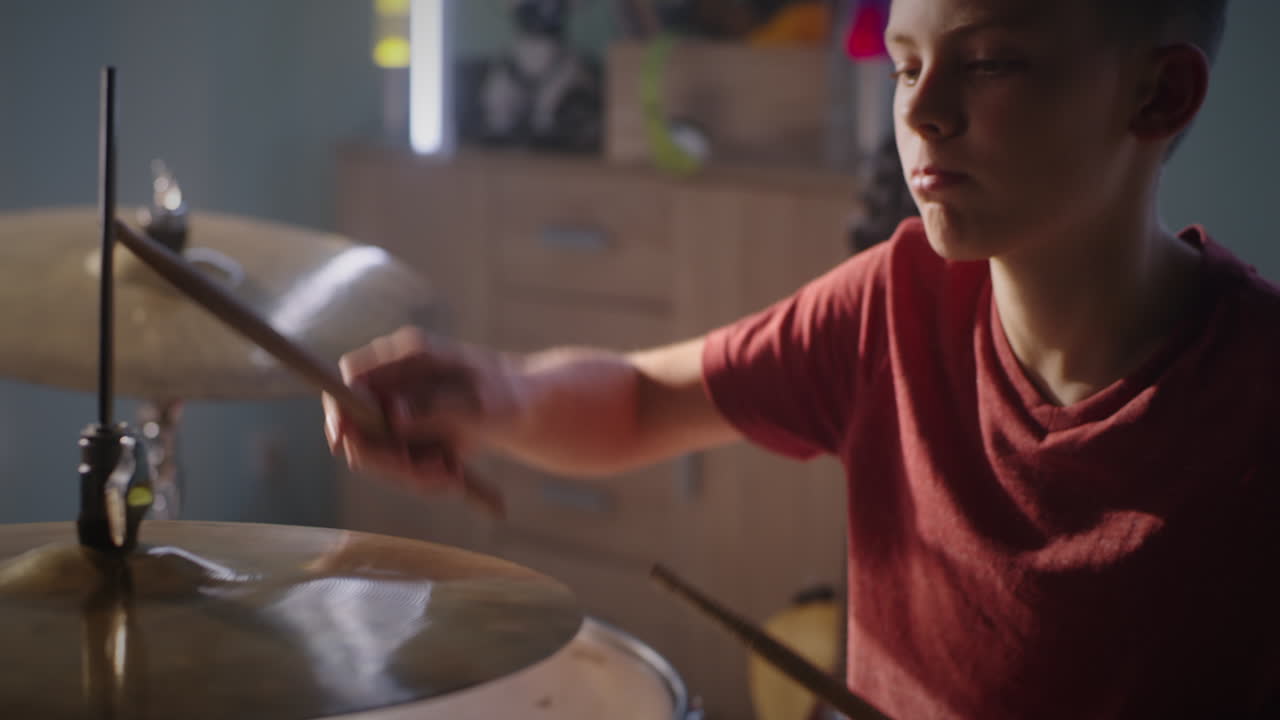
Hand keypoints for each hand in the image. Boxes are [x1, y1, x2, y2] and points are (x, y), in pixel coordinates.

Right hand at [322, 326, 522, 495]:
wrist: (527, 410)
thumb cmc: (508, 395)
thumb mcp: (478, 403)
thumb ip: (433, 406)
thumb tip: (392, 415)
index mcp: (409, 357)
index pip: (353, 375)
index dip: (341, 407)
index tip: (344, 439)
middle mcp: (396, 382)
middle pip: (356, 426)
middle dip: (388, 459)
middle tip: (434, 474)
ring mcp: (398, 409)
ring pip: (376, 454)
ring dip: (412, 474)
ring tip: (453, 475)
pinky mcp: (407, 435)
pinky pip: (398, 466)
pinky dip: (424, 478)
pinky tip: (454, 474)